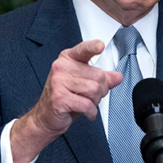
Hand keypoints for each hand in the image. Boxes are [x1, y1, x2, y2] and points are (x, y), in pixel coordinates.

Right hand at [10, 39, 123, 162]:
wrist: (45, 116)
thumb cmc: (64, 97)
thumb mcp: (84, 84)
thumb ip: (102, 79)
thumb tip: (117, 76)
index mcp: (67, 59)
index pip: (83, 50)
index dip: (93, 47)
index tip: (100, 46)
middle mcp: (61, 67)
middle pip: (98, 75)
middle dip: (101, 90)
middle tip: (92, 96)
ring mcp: (58, 82)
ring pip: (94, 90)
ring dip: (95, 101)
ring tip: (86, 103)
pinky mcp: (59, 97)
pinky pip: (87, 104)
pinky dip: (91, 112)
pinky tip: (86, 112)